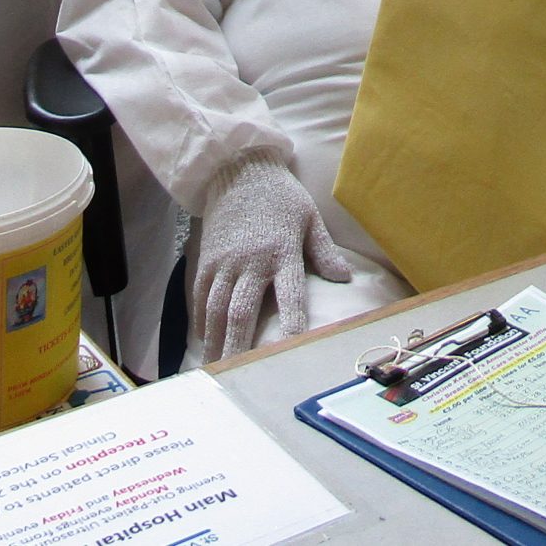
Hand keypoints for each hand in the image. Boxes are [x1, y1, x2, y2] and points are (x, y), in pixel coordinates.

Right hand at [191, 156, 352, 361]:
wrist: (239, 169)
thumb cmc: (281, 196)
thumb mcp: (309, 217)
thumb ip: (323, 251)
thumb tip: (344, 280)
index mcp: (282, 251)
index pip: (289, 294)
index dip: (291, 323)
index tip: (291, 350)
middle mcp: (251, 261)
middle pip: (242, 311)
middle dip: (238, 346)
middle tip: (236, 376)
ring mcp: (225, 262)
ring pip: (216, 309)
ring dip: (216, 341)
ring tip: (216, 367)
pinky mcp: (206, 259)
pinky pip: (201, 296)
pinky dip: (202, 320)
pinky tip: (205, 339)